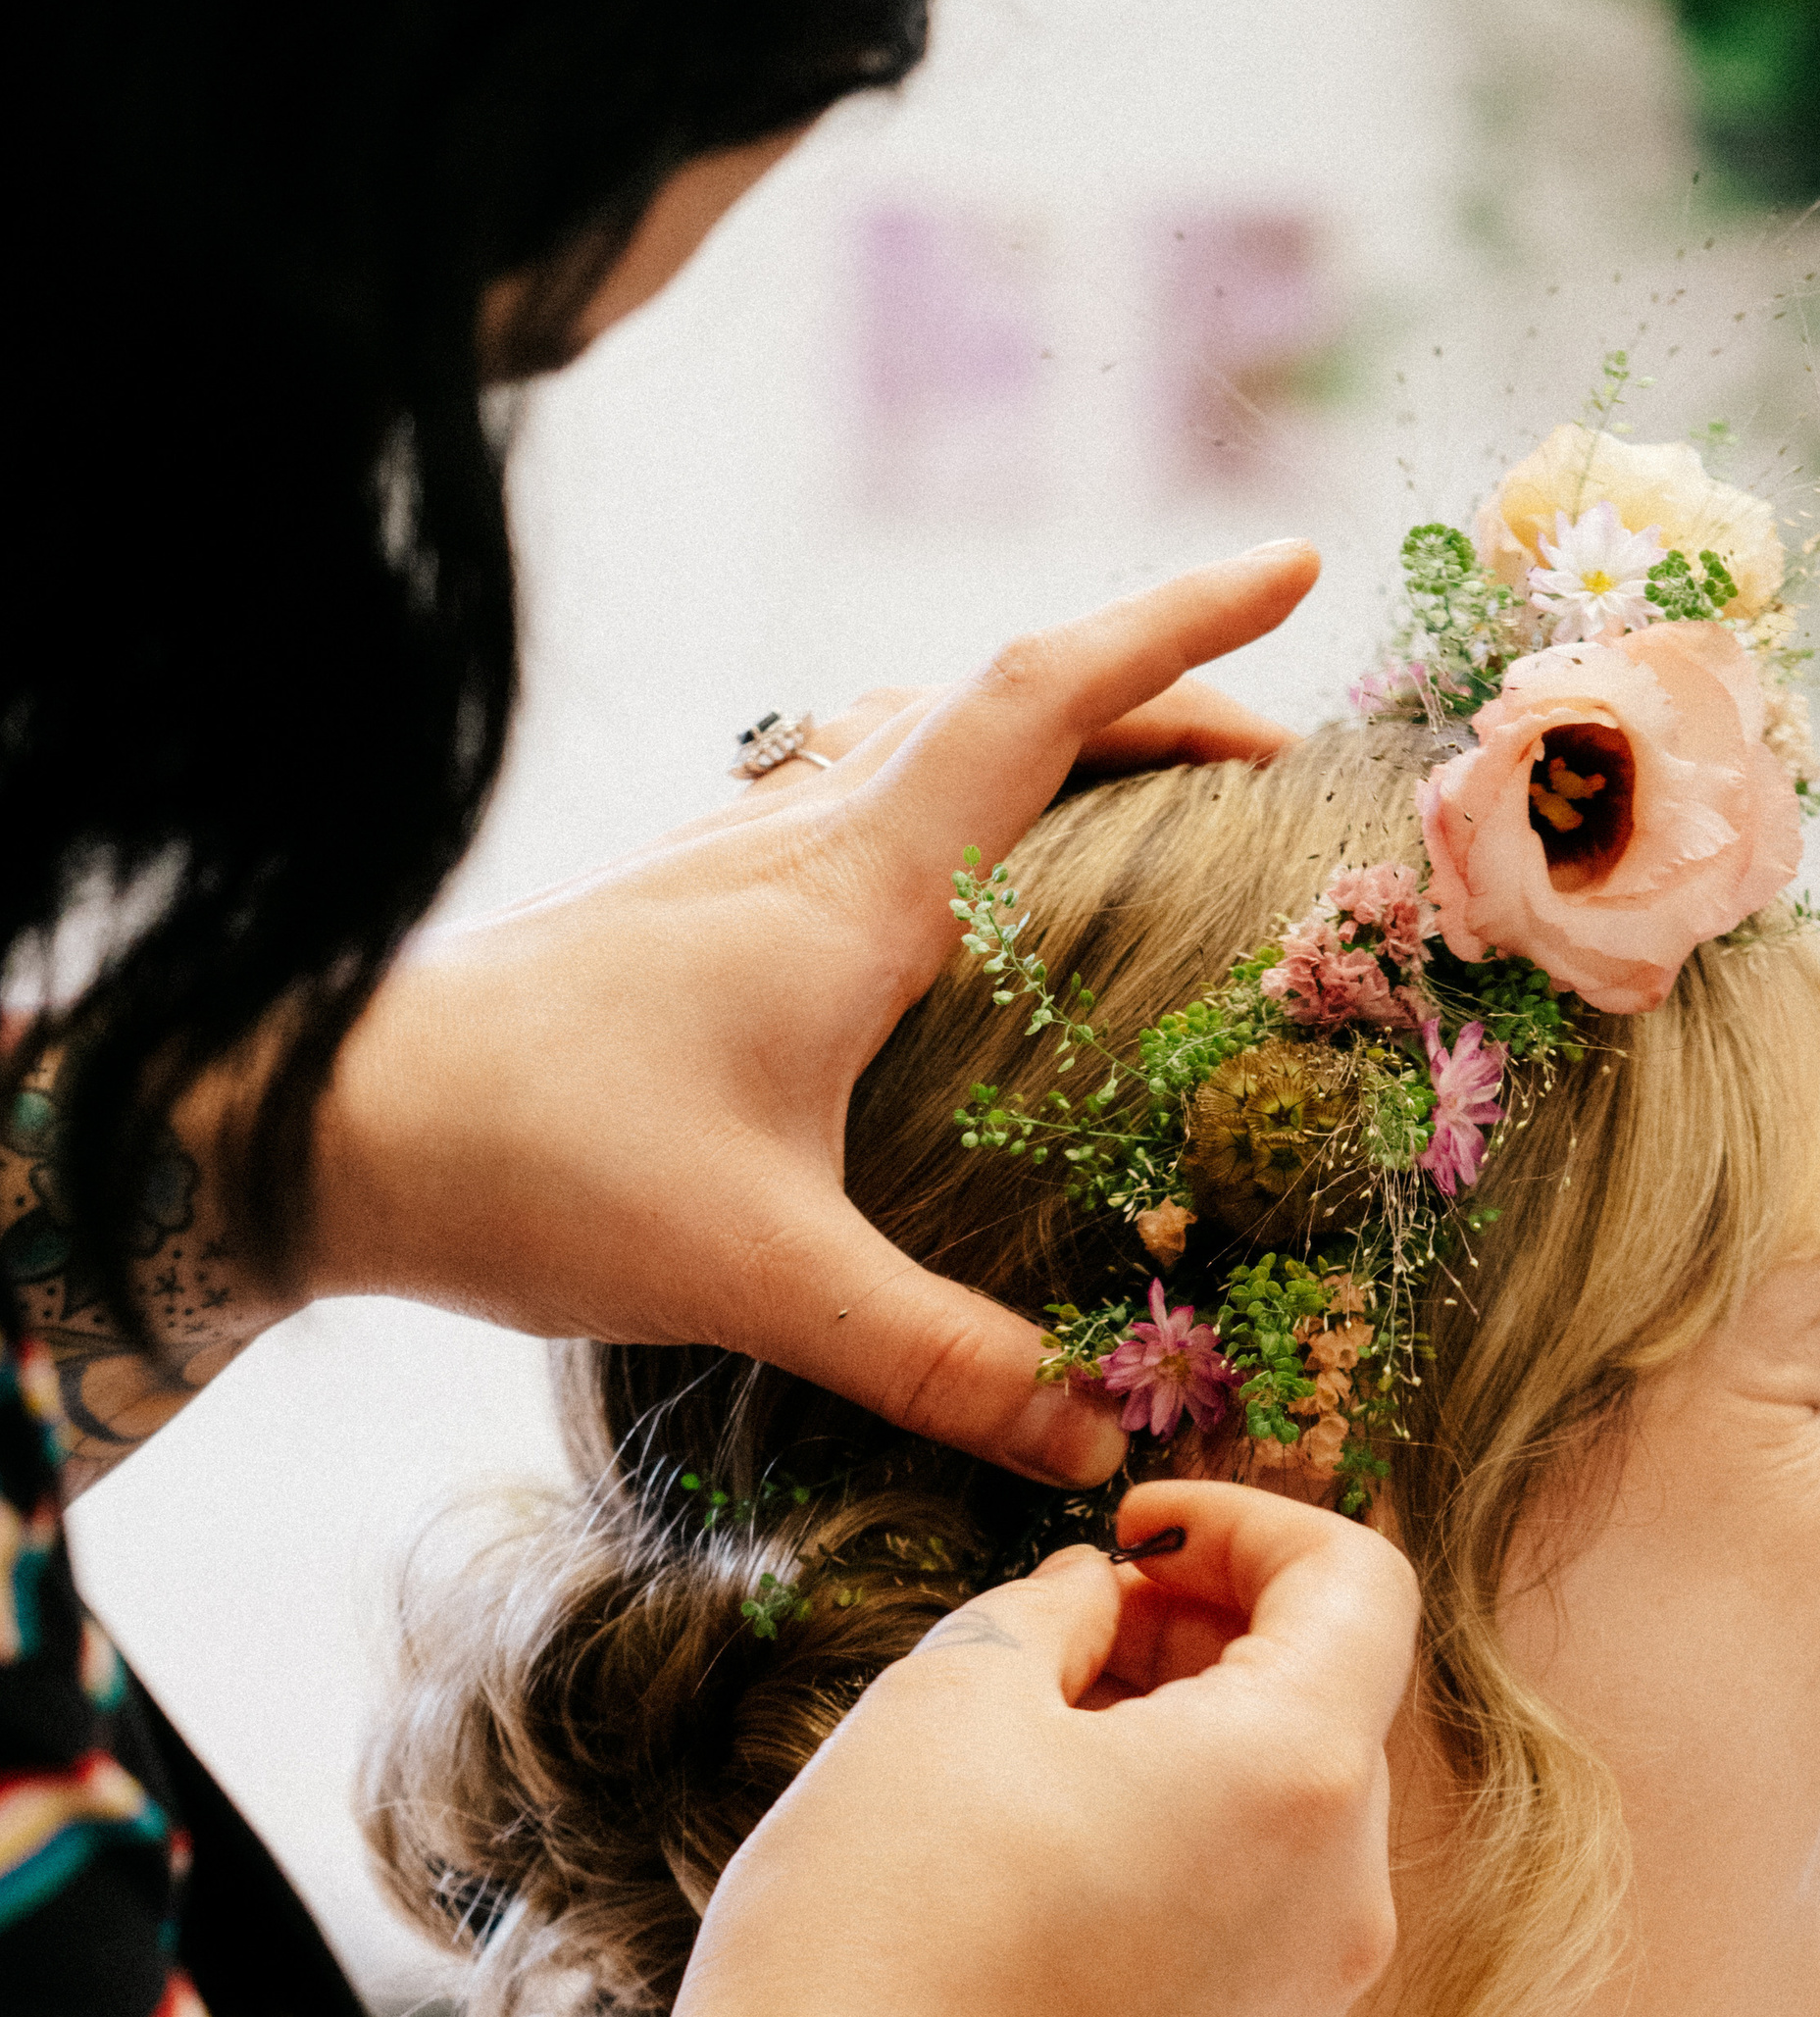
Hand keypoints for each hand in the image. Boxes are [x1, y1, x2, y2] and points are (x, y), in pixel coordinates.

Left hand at [300, 543, 1320, 1482]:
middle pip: (1005, 700)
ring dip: (1040, 729)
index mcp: (848, 883)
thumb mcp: (762, 1273)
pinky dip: (936, 788)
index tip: (1295, 568)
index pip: (1044, 699)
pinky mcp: (679, 907)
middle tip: (1271, 747)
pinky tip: (932, 876)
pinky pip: (843, 791)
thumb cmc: (538, 1162)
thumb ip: (939, 1359)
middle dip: (1157, 693)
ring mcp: (727, 858)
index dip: (1180, 628)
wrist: (327, 1124)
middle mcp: (796, 837)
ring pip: (914, 730)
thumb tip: (1094, 1448)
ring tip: (1134, 778)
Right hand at [659, 1481, 1419, 2016]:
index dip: (1250, 1524)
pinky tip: (1057, 1865)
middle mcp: (1344, 1900)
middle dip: (1214, 1634)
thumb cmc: (880, 1928)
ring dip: (1198, 1745)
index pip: (1360, 1585)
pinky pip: (1260, 1921)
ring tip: (1043, 1749)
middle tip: (1073, 1633)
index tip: (1136, 1532)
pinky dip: (1192, 1853)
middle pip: (1331, 1703)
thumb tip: (1098, 1599)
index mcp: (1296, 1776)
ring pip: (1294, 1817)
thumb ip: (1050, 1614)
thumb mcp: (946, 1702)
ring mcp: (1308, 2009)